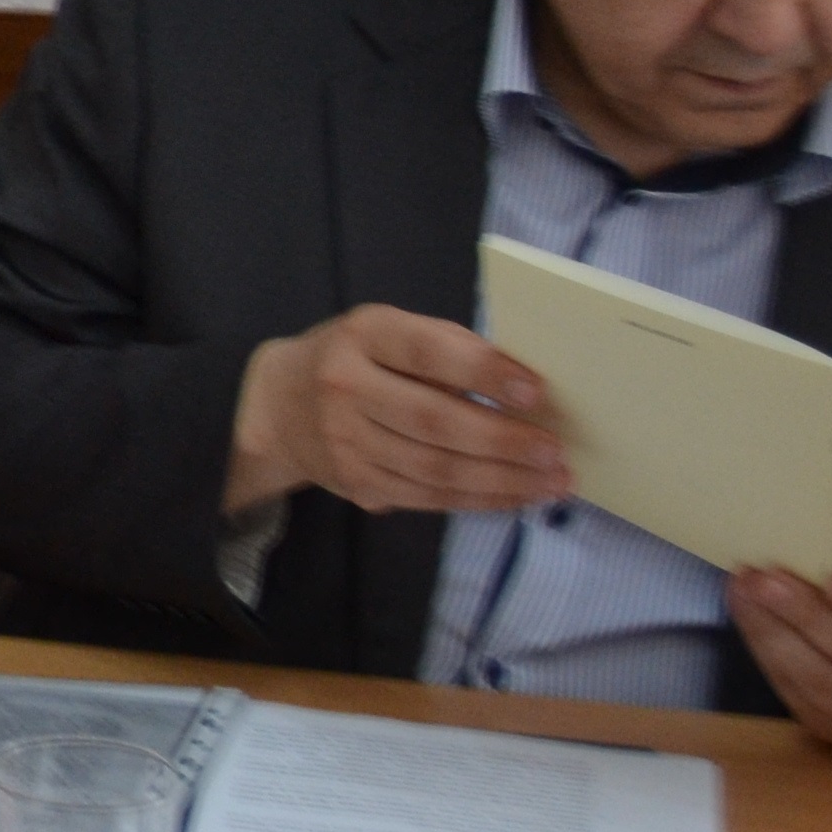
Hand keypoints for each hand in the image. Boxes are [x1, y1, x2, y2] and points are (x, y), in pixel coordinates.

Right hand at [228, 304, 567, 518]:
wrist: (277, 404)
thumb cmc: (357, 357)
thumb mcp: (389, 331)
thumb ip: (447, 349)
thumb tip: (525, 389)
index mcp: (363, 336)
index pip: (426, 353)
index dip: (481, 372)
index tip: (535, 392)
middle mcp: (345, 387)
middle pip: (432, 422)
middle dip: (502, 441)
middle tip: (554, 452)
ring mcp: (346, 442)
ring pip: (434, 470)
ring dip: (501, 480)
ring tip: (551, 482)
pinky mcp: (355, 483)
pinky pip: (426, 497)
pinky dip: (478, 500)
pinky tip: (515, 496)